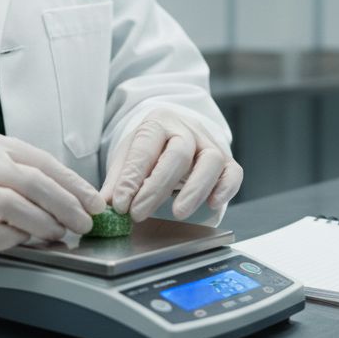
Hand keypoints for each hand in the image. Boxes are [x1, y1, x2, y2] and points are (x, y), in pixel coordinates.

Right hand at [0, 130, 105, 250]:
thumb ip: (24, 178)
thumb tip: (72, 202)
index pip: (43, 161)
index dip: (74, 184)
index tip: (95, 204)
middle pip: (32, 181)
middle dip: (65, 206)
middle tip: (83, 224)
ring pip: (11, 205)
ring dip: (41, 224)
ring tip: (57, 235)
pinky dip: (9, 238)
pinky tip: (21, 242)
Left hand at [100, 107, 243, 221]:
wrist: (177, 133)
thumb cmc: (151, 148)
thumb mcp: (129, 156)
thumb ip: (119, 181)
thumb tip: (106, 206)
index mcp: (157, 124)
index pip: (145, 149)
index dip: (132, 178)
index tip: (120, 204)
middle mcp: (187, 130)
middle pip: (178, 154)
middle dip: (157, 187)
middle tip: (139, 213)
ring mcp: (210, 144)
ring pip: (210, 161)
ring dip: (194, 189)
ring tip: (178, 212)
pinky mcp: (228, 162)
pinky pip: (233, 172)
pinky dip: (225, 189)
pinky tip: (213, 204)